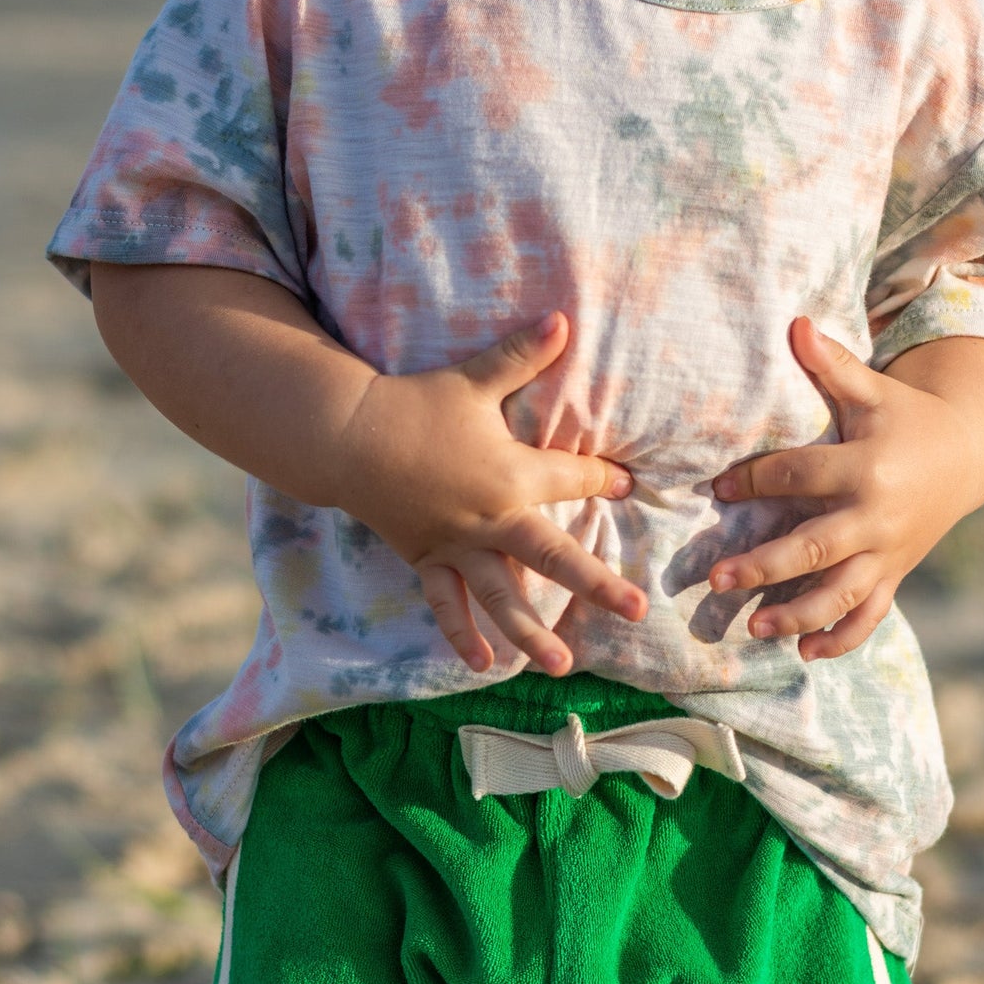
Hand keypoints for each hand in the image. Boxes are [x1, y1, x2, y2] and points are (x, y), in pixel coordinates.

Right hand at [335, 312, 644, 675]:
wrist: (348, 435)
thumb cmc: (416, 403)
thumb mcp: (473, 378)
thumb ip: (522, 354)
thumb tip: (564, 317)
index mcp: (510, 474)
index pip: (572, 479)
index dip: (603, 478)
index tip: (628, 483)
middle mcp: (491, 519)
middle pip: (554, 556)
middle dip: (597, 584)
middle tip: (635, 611)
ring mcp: (458, 545)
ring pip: (501, 597)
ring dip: (531, 633)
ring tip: (563, 666)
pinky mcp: (427, 558)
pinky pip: (447, 603)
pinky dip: (461, 632)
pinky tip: (481, 663)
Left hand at [706, 320, 983, 659]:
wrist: (964, 454)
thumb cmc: (903, 417)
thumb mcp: (871, 390)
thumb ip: (831, 364)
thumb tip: (794, 322)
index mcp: (865, 466)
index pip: (800, 476)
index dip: (754, 479)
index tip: (716, 488)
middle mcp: (876, 516)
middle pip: (817, 548)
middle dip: (767, 566)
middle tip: (718, 579)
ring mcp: (888, 552)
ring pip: (843, 594)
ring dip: (800, 615)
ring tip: (756, 629)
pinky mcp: (896, 574)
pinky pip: (871, 615)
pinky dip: (842, 637)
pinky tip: (805, 652)